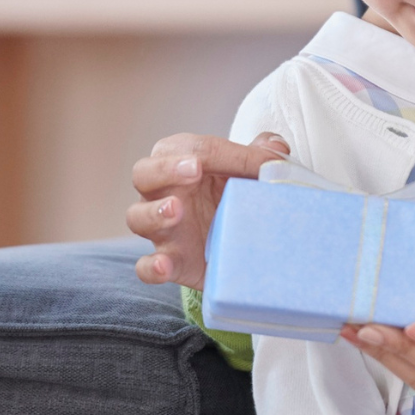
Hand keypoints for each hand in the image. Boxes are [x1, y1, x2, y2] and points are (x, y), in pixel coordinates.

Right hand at [127, 132, 289, 287]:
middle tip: (195, 170)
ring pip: (137, 217)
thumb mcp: (250, 174)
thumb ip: (262, 157)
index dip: (225, 153)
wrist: (238, 243)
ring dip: (155, 213)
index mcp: (180, 160)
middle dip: (166, 168)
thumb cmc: (235, 195)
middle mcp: (162, 191)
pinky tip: (164, 265)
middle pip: (144, 173)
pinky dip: (151, 267)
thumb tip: (277, 150)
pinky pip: (145, 266)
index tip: (257, 163)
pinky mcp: (169, 261)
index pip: (193, 148)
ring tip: (176, 210)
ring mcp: (161, 228)